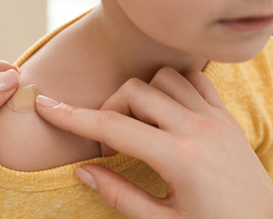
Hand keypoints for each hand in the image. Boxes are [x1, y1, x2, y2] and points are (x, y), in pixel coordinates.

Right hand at [35, 67, 272, 218]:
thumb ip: (120, 195)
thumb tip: (84, 171)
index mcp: (180, 158)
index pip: (112, 127)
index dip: (73, 116)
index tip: (47, 106)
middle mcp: (198, 128)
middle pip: (134, 92)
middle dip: (109, 110)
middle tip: (112, 142)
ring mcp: (214, 117)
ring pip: (163, 78)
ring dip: (141, 95)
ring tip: (140, 125)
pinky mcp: (225, 115)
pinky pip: (194, 79)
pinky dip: (172, 86)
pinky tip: (167, 110)